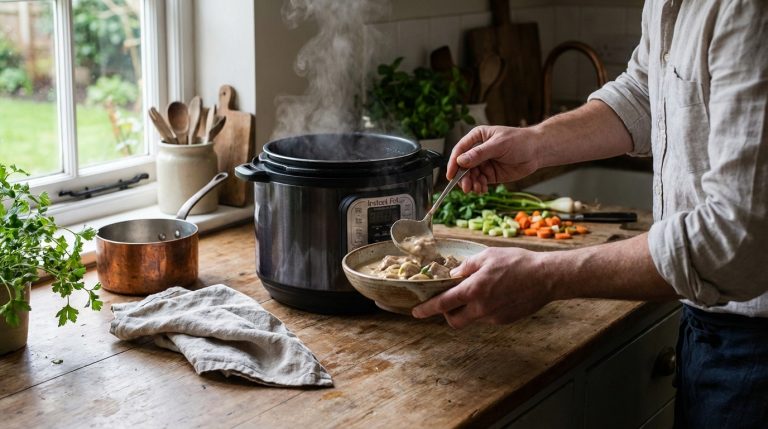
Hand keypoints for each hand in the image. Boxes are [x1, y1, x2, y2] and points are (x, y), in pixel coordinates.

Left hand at [411, 247, 555, 328]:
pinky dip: (484, 309)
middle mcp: (481, 308)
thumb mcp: (487, 256)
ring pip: (472, 319)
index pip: (443, 304)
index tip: (416, 312)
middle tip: (448, 302)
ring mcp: (494, 317)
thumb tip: (453, 275)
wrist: (546, 278)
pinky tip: (495, 295)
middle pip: (454, 320)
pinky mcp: (505, 320)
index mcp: (474, 290)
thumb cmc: (518, 262)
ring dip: (468, 310)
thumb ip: (466, 267)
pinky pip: (487, 318)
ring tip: (479, 292)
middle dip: (446, 315)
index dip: (426, 309)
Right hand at [447, 125, 540, 193]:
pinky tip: (483, 190)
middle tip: (467, 188)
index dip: (453, 163)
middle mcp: (477, 151)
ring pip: (470, 176)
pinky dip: (479, 187)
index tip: (450, 175)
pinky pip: (479, 182)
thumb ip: (479, 154)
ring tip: (478, 189)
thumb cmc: (520, 141)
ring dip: (471, 184)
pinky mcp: (490, 174)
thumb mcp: (498, 145)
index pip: (459, 151)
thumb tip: (460, 161)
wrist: (537, 151)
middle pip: (463, 166)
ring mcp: (483, 163)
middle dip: (463, 178)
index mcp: (476, 138)